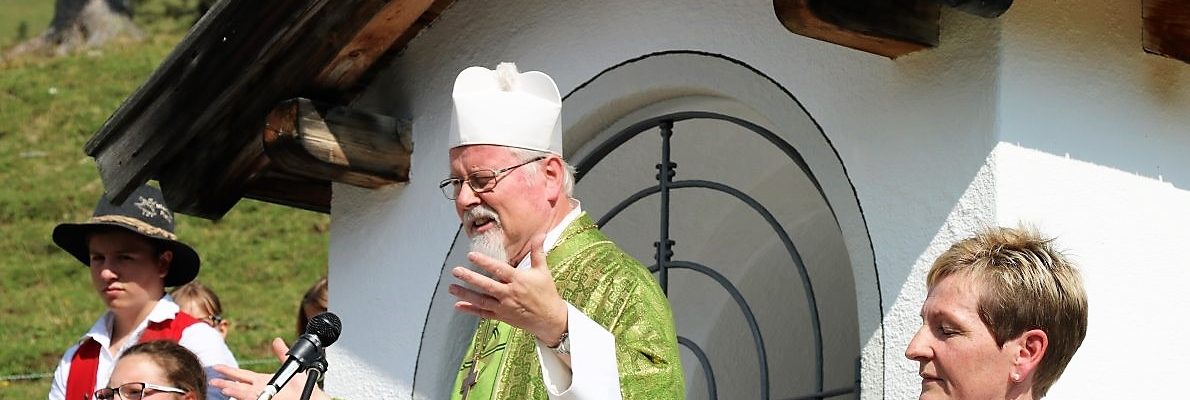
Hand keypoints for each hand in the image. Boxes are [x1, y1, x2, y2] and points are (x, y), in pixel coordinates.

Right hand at [209, 337, 331, 399]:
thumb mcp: (291, 367)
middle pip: (238, 384)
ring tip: (222, 387)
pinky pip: (251, 398)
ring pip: (242, 393)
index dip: (229, 371)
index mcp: (263, 380)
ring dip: (232, 389)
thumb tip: (277, 340)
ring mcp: (263, 395)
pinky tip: (233, 392)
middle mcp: (260, 388)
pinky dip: (241, 395)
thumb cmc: (302, 388)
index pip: (242, 375)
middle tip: (212, 379)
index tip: (216, 367)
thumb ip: (282, 354)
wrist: (312, 398)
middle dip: (224, 381)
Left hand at [449, 235, 568, 343]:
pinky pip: (483, 313)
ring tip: (451, 287)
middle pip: (486, 285)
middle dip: (470, 278)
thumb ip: (537, 252)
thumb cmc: (546, 293)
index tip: (471, 255)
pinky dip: (470, 310)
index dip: (485, 262)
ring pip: (481, 300)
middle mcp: (509, 293)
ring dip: (465, 294)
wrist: (550, 319)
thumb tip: (540, 234)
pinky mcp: (502, 316)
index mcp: (518, 280)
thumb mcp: (543, 271)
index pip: (499, 269)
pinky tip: (458, 305)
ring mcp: (504, 307)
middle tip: (456, 271)